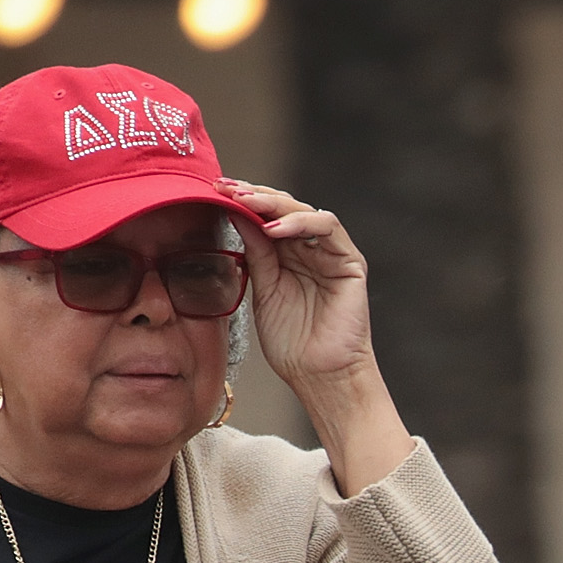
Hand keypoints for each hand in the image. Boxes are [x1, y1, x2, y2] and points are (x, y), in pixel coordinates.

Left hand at [216, 178, 414, 495]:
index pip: (266, 216)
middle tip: (225, 188)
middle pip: (284, 207)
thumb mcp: (262, 288)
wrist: (317, 375)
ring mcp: (331, 255)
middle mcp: (310, 250)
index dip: (242, 201)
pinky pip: (328, 228)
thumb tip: (235, 213)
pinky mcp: (350, 263)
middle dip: (254, 194)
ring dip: (274, 202)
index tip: (213, 190)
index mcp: (288, 256)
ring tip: (247, 203)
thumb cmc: (291, 343)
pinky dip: (301, 222)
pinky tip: (275, 228)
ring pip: (304, 211)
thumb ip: (255, 252)